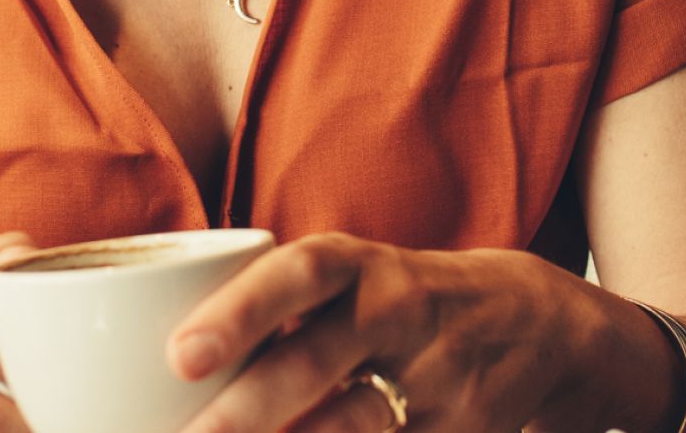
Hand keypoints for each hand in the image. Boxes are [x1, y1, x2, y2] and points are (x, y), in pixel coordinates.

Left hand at [167, 232, 593, 432]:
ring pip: (355, 428)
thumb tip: (145, 365)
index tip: (180, 356)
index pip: (302, 275)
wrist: (539, 324)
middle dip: (249, 410)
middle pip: (320, 363)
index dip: (240, 312)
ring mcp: (436, 383)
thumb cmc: (402, 302)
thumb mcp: (353, 280)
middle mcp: (401, 316)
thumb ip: (272, 310)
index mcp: (363, 269)